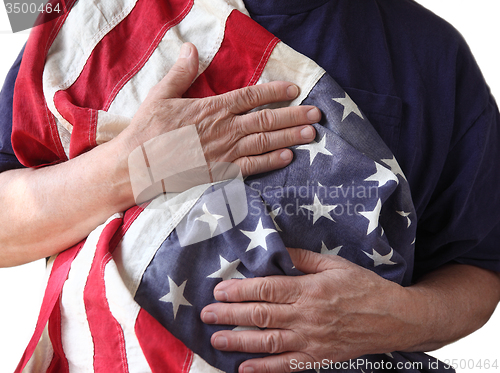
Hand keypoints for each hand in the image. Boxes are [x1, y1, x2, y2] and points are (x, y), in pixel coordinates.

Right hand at [117, 42, 319, 176]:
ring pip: (264, 142)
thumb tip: (190, 48)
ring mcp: (224, 153)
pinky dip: (271, 162)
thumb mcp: (160, 96)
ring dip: (290, 137)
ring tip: (311, 134)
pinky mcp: (220, 173)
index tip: (294, 90)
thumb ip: (181, 73)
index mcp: (212, 108)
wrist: (137, 167)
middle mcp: (224, 129)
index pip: (251, 96)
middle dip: (294, 116)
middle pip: (266, 120)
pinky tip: (288, 158)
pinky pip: (251, 167)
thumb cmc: (147, 131)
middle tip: (316, 114)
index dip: (275, 92)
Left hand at [201, 248, 416, 372]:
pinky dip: (264, 369)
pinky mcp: (318, 357)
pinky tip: (243, 369)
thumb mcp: (335, 264)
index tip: (219, 291)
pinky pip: (286, 366)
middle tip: (206, 314)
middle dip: (230, 315)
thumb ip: (304, 258)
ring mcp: (312, 340)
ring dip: (239, 341)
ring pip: (268, 341)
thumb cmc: (363, 287)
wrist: (393, 318)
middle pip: (261, 315)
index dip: (240, 291)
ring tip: (216, 339)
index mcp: (310, 290)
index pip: (267, 289)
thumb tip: (277, 252)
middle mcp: (307, 316)